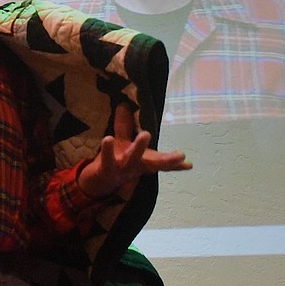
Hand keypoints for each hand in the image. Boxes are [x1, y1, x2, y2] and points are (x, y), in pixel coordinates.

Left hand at [77, 105, 191, 198]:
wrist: (95, 181)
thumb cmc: (115, 161)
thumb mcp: (122, 142)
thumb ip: (124, 125)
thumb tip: (124, 104)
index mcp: (143, 161)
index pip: (161, 162)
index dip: (175, 163)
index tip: (189, 164)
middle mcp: (136, 167)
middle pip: (153, 163)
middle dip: (167, 160)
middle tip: (181, 154)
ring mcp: (122, 169)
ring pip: (132, 160)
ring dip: (139, 149)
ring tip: (146, 135)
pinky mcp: (106, 170)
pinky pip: (107, 159)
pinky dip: (107, 149)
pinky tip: (108, 138)